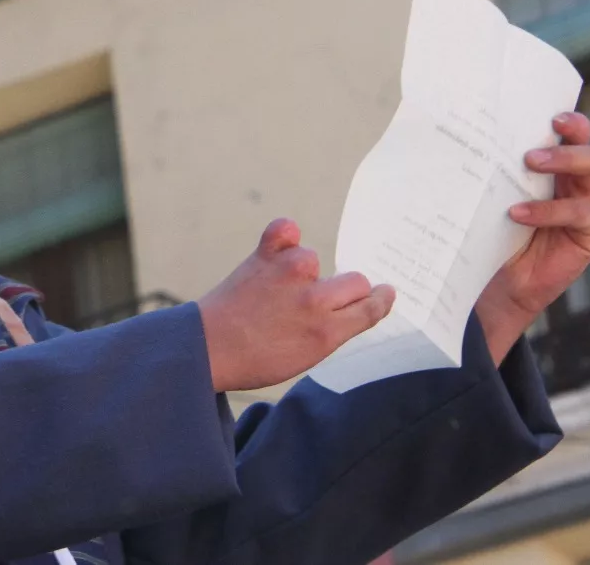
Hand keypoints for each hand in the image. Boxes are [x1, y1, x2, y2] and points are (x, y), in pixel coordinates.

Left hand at [197, 218, 394, 391]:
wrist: (207, 348)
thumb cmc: (255, 359)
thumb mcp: (306, 357)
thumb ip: (335, 329)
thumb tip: (360, 305)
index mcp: (327, 332)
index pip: (371, 307)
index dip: (379, 299)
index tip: (382, 292)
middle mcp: (315, 300)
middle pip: (356, 280)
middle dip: (345, 290)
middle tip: (316, 300)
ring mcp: (290, 274)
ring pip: (316, 259)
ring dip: (303, 270)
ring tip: (276, 291)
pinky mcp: (265, 257)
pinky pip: (286, 229)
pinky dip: (284, 237)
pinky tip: (279, 249)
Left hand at [477, 112, 589, 362]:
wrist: (496, 282)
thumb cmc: (490, 230)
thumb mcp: (488, 194)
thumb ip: (486, 168)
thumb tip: (448, 133)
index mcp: (554, 166)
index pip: (570, 133)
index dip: (568, 118)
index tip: (550, 112)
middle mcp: (574, 180)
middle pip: (588, 147)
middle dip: (570, 137)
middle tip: (534, 142)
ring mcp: (586, 204)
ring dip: (564, 161)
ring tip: (530, 163)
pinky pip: (582, 214)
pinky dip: (550, 211)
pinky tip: (520, 213)